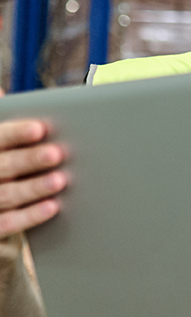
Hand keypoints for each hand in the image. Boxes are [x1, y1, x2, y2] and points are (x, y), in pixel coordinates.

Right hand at [0, 109, 66, 244]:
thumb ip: (3, 120)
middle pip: (3, 166)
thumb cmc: (4, 160)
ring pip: (6, 194)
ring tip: (59, 180)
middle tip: (56, 154)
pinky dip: (29, 216)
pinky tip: (52, 208)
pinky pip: (7, 223)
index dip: (16, 133)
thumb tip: (1, 93)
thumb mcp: (1, 142)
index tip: (39, 129)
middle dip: (29, 160)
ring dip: (34, 187)